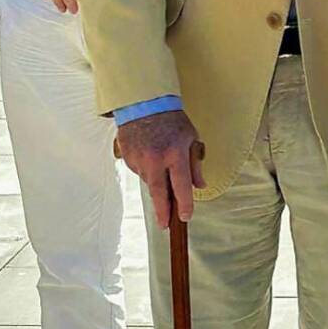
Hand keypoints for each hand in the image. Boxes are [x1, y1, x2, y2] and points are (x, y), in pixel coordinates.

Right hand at [114, 110, 205, 228]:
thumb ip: (195, 164)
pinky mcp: (127, 158)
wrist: (143, 103)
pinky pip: (140, 172)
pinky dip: (147, 170)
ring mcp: (139, 160)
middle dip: (163, 212)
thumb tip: (199, 186)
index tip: (185, 216)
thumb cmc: (171, 120)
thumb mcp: (191, 138)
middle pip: (159, 194)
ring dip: (157, 182)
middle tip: (165, 225)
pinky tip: (150, 156)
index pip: (181, 186)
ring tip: (160, 162)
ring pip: (150, 182)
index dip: (184, 204)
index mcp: (175, 153)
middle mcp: (155, 160)